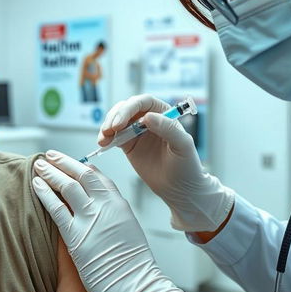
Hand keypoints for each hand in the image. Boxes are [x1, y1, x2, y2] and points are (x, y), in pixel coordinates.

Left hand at [32, 151, 212, 291]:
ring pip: (67, 186)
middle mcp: (106, 206)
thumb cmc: (134, 267)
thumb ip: (114, 216)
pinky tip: (35, 184)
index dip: (83, 168)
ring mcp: (91, 219)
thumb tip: (101, 211)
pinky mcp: (76, 237)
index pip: (99, 177)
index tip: (73, 163)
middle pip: (82, 175)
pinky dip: (45, 193)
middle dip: (64, 162)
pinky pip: (56, 208)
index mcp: (120, 204)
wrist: (137, 286)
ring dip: (51, 173)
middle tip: (50, 155)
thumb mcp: (129, 231)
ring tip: (38, 165)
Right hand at [98, 94, 234, 231]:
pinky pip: (114, 136)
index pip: (144, 102)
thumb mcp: (182, 145)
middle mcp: (149, 119)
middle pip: (127, 108)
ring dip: (107, 126)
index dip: (130, 107)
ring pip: (117, 119)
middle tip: (110, 129)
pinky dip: (106, 137)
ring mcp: (137, 131)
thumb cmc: (187, 165)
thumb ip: (168, 128)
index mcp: (164, 114)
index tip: (122, 121)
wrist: (179, 189)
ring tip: (104, 138)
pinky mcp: (128, 144)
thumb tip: (147, 116)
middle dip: (115, 116)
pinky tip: (103, 143)